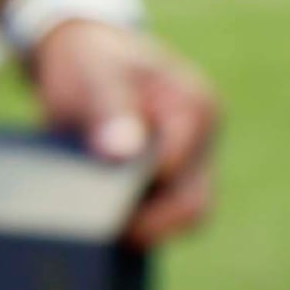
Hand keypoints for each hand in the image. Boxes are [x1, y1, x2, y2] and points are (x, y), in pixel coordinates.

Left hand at [26, 17, 221, 247]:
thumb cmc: (90, 60)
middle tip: (99, 236)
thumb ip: (107, 109)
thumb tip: (120, 153)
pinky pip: (162, 211)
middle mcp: (202, 139)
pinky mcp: (171, 178)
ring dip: (143, 225)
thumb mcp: (93, 76)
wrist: (88, 53)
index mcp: (193, 109)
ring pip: (180, 215)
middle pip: (191, 206)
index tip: (104, 219)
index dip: (144, 203)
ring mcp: (190, 160)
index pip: (179, 174)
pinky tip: (100, 224)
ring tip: (97, 230)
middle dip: (149, 226)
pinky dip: (136, 220)